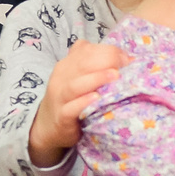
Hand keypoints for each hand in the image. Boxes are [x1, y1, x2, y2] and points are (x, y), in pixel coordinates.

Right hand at [30, 41, 125, 164]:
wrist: (48, 125)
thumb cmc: (71, 99)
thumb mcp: (79, 77)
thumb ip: (96, 65)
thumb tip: (126, 58)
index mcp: (67, 64)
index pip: (86, 49)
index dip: (108, 51)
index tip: (126, 59)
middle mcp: (61, 77)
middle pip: (82, 63)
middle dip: (106, 61)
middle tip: (125, 65)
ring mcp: (60, 97)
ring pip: (75, 85)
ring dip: (96, 79)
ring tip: (115, 76)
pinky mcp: (61, 116)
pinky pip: (71, 108)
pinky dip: (83, 102)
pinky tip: (96, 99)